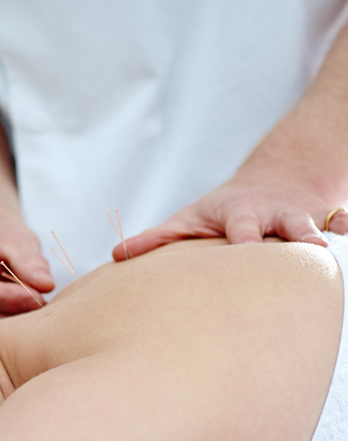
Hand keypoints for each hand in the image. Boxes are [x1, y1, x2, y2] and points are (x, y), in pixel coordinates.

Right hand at [0, 219, 54, 317]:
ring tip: (38, 310)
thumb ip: (30, 261)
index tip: (39, 298)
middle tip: (45, 307)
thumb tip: (46, 285)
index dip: (9, 297)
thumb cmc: (0, 239)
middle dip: (13, 313)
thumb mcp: (17, 240)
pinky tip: (25, 317)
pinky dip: (7, 329)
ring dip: (12, 324)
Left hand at [112, 168, 343, 260]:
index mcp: (240, 215)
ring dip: (322, 236)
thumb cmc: (220, 212)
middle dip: (295, 237)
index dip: (246, 241)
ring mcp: (301, 219)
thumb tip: (116, 257)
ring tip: (326, 255)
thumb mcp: (189, 221)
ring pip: (316, 226)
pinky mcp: (323, 221)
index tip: (246, 252)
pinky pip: (343, 218)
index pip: (243, 230)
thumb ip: (157, 240)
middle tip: (304, 253)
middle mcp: (273, 215)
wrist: (271, 182)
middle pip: (287, 225)